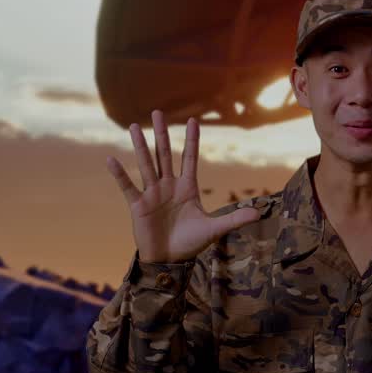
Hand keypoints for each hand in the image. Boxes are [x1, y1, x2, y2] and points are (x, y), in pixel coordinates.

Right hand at [105, 111, 259, 262]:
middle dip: (162, 133)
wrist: (170, 260)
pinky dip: (120, 174)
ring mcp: (153, 193)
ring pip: (146, 164)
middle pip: (165, 154)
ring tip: (136, 126)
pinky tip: (111, 160)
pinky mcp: (139, 205)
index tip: (193, 120)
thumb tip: (260, 214)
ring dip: (141, 145)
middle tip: (158, 111)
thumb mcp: (214, 230)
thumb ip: (234, 219)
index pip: (190, 158)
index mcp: (187, 188)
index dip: (192, 140)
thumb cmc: (190, 243)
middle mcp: (169, 186)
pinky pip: (128, 186)